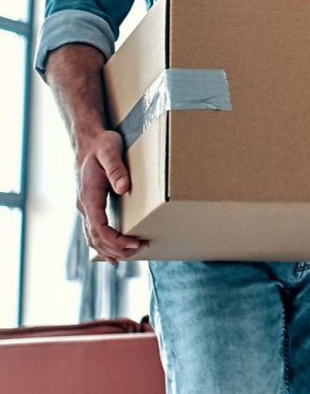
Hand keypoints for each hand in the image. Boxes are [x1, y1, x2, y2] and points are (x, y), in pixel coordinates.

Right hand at [75, 131, 145, 263]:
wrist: (88, 139)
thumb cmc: (101, 144)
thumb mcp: (110, 151)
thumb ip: (116, 169)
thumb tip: (123, 188)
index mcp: (89, 196)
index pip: (98, 228)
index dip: (115, 241)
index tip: (134, 243)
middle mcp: (84, 205)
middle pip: (96, 239)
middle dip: (118, 249)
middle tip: (141, 248)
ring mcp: (86, 207)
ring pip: (93, 238)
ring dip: (111, 250)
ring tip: (133, 253)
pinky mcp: (91, 205)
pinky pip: (94, 231)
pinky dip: (104, 244)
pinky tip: (114, 252)